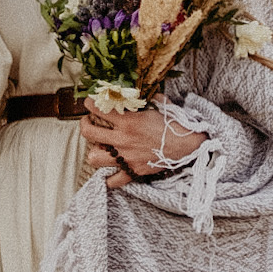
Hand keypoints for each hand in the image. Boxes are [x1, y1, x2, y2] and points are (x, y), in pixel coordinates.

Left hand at [80, 107, 202, 186]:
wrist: (187, 146)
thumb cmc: (174, 125)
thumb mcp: (161, 105)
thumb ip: (150, 98)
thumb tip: (148, 90)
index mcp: (127, 121)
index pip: (98, 108)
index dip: (90, 103)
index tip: (90, 102)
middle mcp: (122, 140)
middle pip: (88, 133)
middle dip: (84, 125)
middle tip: (88, 122)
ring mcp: (125, 157)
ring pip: (94, 158)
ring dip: (94, 152)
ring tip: (99, 147)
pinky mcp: (132, 172)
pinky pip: (113, 181)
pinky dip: (110, 178)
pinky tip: (111, 172)